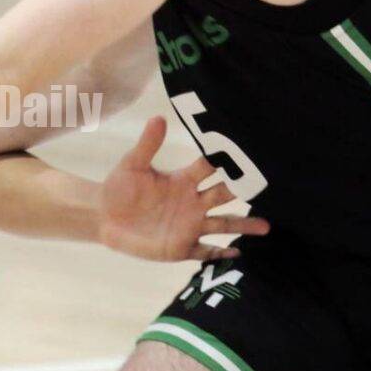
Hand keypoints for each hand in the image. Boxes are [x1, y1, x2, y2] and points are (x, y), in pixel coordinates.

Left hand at [98, 117, 269, 261]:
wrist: (104, 217)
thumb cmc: (120, 187)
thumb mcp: (132, 165)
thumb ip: (147, 145)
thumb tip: (158, 118)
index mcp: (183, 181)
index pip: (209, 169)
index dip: (226, 162)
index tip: (249, 154)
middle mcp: (193, 203)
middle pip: (224, 196)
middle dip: (243, 192)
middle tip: (265, 188)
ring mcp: (190, 226)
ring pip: (223, 225)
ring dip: (243, 225)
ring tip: (265, 226)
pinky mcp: (181, 247)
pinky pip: (204, 251)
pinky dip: (219, 253)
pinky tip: (236, 252)